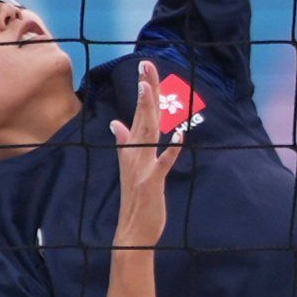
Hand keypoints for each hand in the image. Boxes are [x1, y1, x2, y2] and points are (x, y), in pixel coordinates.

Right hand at [114, 61, 173, 247]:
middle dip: (145, 90)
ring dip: (148, 111)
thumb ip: (124, 143)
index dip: (143, 91)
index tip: (145, 68)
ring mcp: (142, 167)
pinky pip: (162, 164)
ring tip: (148, 88)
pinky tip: (180, 136)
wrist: (132, 232)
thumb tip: (116, 124)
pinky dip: (170, 150)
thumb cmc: (136, 200)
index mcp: (133, 149)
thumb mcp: (130, 167)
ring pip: (147, 133)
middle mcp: (136, 154)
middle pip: (142, 116)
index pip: (140, 114)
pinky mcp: (152, 183)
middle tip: (145, 65)